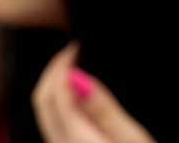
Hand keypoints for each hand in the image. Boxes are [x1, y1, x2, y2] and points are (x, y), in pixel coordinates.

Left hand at [32, 43, 156, 142]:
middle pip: (43, 103)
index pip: (52, 92)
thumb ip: (104, 110)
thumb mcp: (135, 141)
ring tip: (79, 70)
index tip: (78, 45)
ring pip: (47, 118)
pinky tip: (82, 104)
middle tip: (76, 52)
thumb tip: (75, 76)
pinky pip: (56, 132)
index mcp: (74, 140)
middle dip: (53, 72)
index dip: (61, 63)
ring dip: (56, 90)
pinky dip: (62, 110)